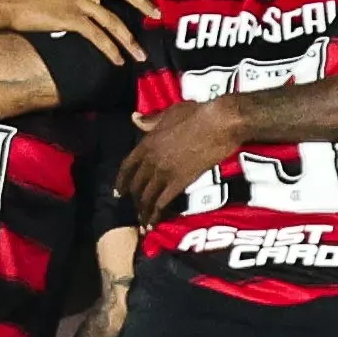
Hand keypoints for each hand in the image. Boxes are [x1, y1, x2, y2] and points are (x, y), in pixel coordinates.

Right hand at [8, 0, 155, 65]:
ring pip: (113, 19)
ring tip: (141, 55)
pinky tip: (118, 60)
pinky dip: (110, 49)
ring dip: (130, 39)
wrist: (11, 4)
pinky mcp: (70, 18)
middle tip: (157, 16)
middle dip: (143, 3)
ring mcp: (78, 2)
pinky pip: (97, 35)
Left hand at [113, 99, 245, 224]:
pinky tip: (154, 223)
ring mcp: (164, 173)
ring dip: (143, 211)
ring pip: (147, 196)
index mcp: (146, 143)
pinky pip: (162, 202)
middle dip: (134, 199)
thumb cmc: (197, 114)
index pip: (127, 166)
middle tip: (136, 208)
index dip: (121, 181)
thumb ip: (151, 120)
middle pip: (136, 185)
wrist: (218, 124)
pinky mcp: (179, 182)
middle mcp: (151, 160)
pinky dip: (156, 215)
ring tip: (143, 223)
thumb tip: (134, 118)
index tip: (118, 193)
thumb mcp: (169, 113)